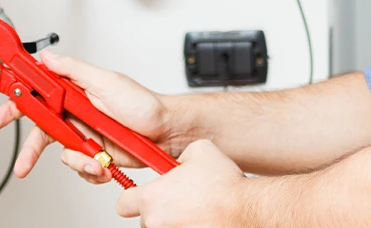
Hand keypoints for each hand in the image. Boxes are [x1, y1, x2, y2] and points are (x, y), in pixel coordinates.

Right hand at [0, 50, 185, 183]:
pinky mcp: (96, 154)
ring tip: (96, 161)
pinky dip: (91, 171)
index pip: (36, 94)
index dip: (14, 102)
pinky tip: (104, 165)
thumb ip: (74, 70)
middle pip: (42, 131)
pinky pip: (81, 167)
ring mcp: (85, 135)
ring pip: (62, 154)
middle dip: (31, 150)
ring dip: (77, 162)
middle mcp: (76, 113)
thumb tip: (48, 57)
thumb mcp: (108, 81)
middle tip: (23, 163)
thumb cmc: (144, 105)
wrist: (167, 133)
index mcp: (74, 91)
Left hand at [115, 140, 246, 226]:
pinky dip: (189, 227)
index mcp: (152, 197)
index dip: (134, 198)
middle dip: (159, 212)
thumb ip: (179, 156)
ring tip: (196, 212)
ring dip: (174, 222)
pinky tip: (203, 220)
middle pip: (145, 220)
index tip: (144, 195)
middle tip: (179, 203)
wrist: (247, 210)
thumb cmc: (225, 186)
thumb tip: (178, 161)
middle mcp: (155, 222)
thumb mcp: (199, 150)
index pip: (123, 203)